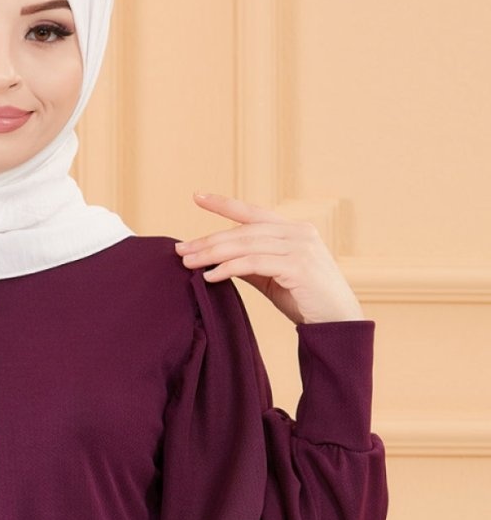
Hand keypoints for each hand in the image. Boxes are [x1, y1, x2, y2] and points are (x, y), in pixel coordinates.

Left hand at [174, 191, 366, 326]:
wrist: (338, 323)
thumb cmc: (306, 301)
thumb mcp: (274, 278)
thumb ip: (251, 264)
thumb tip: (218, 260)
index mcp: (294, 230)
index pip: (253, 212)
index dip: (224, 204)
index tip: (198, 197)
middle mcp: (298, 232)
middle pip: (243, 231)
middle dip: (209, 240)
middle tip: (182, 249)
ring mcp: (300, 247)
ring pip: (246, 244)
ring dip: (213, 254)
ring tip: (189, 263)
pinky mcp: (298, 266)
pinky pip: (254, 263)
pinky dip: (229, 268)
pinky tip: (211, 276)